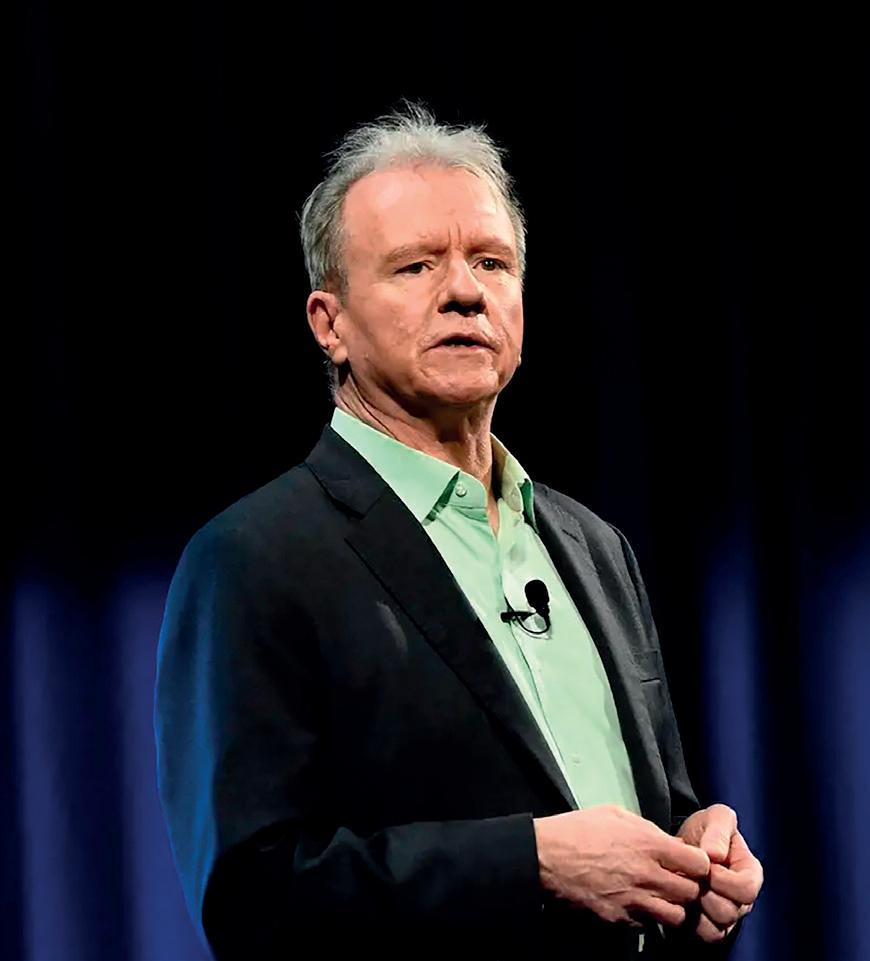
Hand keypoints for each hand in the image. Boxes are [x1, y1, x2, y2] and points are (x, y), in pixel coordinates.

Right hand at [533, 806, 710, 927]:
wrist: (546, 857)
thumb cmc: (579, 828)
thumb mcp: (616, 814)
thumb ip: (647, 829)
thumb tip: (667, 843)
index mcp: (648, 844)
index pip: (699, 863)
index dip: (698, 863)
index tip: (689, 862)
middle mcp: (647, 875)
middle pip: (691, 892)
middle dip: (689, 886)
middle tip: (677, 880)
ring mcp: (634, 901)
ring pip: (676, 915)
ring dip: (673, 906)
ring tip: (660, 897)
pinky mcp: (619, 920)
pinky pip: (648, 925)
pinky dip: (649, 917)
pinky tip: (638, 904)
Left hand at [678, 804, 763, 942]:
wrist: (684, 845)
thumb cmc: (705, 830)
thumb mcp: (715, 818)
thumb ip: (718, 830)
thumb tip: (715, 855)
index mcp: (750, 874)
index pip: (746, 889)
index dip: (723, 880)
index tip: (705, 865)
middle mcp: (742, 900)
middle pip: (730, 912)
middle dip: (705, 893)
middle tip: (690, 877)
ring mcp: (726, 916)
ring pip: (717, 928)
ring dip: (696, 908)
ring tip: (684, 888)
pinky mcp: (707, 926)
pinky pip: (702, 936)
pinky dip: (688, 921)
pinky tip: (678, 900)